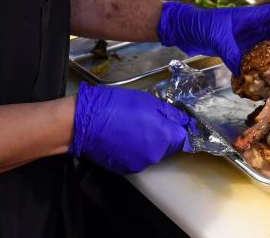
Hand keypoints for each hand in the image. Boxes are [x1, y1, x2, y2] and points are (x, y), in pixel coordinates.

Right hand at [70, 82, 194, 173]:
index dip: (182, 129)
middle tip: (149, 120)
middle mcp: (155, 155)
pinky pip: (138, 158)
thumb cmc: (115, 105)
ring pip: (153, 153)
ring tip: (134, 128)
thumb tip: (185, 120)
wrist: (85, 122)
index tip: (175, 123)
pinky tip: (124, 138)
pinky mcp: (126, 169)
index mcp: (163, 136)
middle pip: (170, 147)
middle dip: (164, 135)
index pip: (185, 138)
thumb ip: (169, 113)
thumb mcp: (146, 101)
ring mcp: (140, 164)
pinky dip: (135, 150)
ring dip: (149, 143)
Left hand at [156, 1, 269, 74]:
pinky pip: (259, 54)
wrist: (185, 30)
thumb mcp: (218, 38)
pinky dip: (267, 62)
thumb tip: (245, 73)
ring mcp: (246, 36)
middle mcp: (252, 25)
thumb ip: (232, 54)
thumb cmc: (201, 25)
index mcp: (250, 16)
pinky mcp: (240, 47)